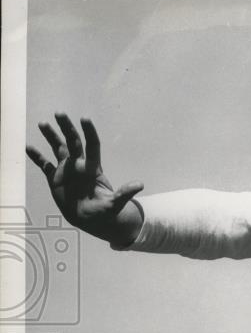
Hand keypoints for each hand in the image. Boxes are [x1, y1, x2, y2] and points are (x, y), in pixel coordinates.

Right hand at [26, 114, 144, 245]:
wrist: (90, 219)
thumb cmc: (104, 212)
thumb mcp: (115, 204)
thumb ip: (124, 194)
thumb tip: (140, 184)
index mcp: (92, 169)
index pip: (92, 146)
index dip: (89, 133)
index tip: (85, 119)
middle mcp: (78, 165)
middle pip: (73, 142)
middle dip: (67, 128)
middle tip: (60, 113)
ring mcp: (66, 170)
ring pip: (58, 149)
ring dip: (51, 136)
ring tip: (43, 124)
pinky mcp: (55, 178)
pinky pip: (44, 165)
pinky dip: (37, 157)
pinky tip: (28, 148)